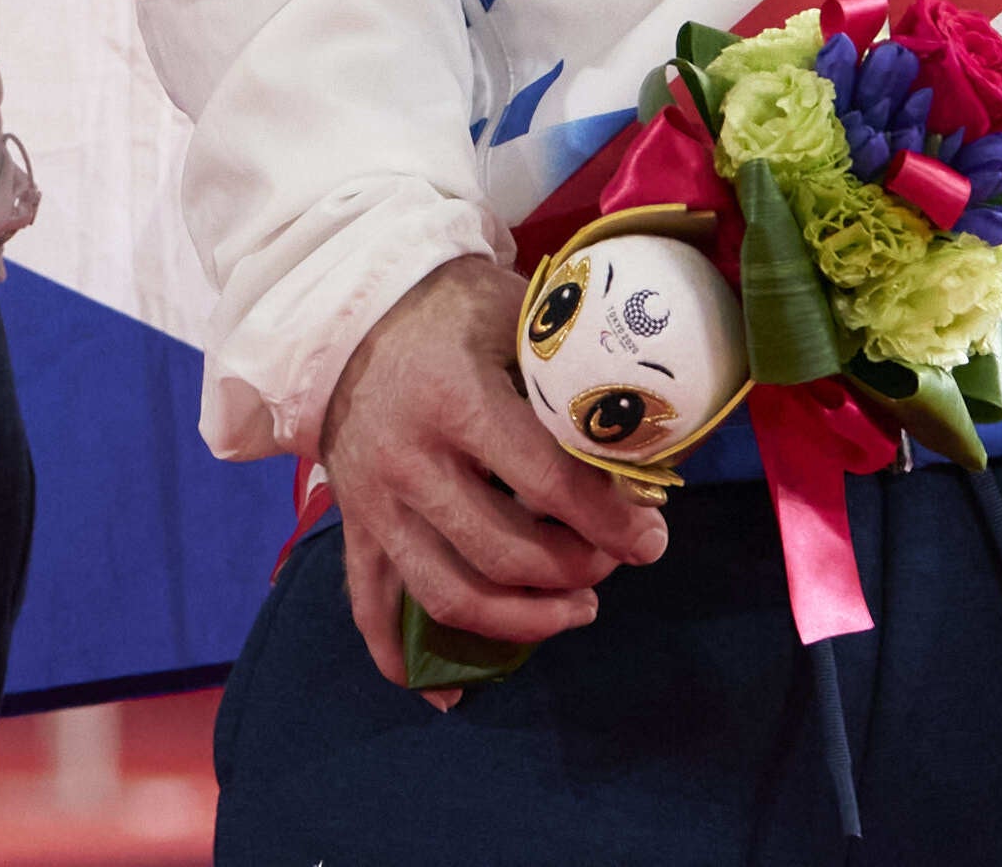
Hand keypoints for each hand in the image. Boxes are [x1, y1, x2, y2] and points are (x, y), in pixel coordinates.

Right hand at [323, 253, 666, 679]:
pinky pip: (369, 608)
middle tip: (616, 562)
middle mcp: (406, 459)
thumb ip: (575, 373)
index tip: (651, 536)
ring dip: (522, 622)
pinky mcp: (353, 525)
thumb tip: (652, 439)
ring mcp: (372, 500)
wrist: (350, 306)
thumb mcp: (517, 315)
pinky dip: (402, 661)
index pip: (546, 483)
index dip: (610, 522)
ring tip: (577, 610)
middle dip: (577, 569)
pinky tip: (446, 696)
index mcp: (453, 400)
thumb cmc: (451, 312)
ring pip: (448, 594)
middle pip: (504, 551)